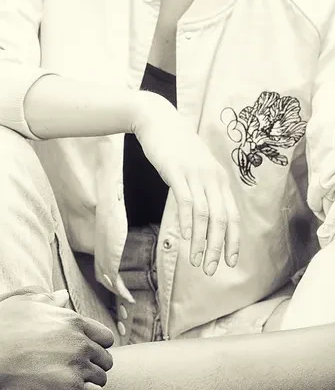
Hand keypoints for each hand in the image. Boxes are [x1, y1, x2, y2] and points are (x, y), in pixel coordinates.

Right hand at [0, 290, 114, 389]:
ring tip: (68, 385)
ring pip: (101, 378)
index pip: (105, 337)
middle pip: (105, 359)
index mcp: (72, 321)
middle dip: (93, 366)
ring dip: (89, 382)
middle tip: (72, 373)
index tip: (80, 355)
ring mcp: (77, 366)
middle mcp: (80, 342)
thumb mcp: (22, 304)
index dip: (95, 347)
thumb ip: (48, 300)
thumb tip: (63, 296)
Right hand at [132, 92, 239, 275]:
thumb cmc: (175, 147)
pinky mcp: (176, 171)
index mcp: (219, 180)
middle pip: (221, 219)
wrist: (157, 120)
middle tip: (212, 269)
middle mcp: (212, 178)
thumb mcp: (194, 169)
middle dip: (218, 248)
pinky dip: (188, 222)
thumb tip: (205, 215)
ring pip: (205, 215)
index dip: (233, 240)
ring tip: (197, 261)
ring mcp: (195, 174)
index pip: (232, 216)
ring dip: (202, 241)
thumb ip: (202, 189)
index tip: (231, 261)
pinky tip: (186, 238)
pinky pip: (186, 201)